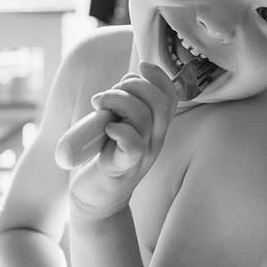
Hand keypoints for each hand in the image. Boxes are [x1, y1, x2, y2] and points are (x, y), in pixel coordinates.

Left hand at [67, 62, 177, 218]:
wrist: (96, 199)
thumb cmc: (105, 157)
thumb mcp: (121, 126)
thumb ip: (127, 107)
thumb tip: (125, 82)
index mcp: (156, 128)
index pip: (170, 97)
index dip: (159, 77)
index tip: (140, 68)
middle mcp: (155, 140)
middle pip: (159, 102)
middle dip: (133, 86)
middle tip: (109, 94)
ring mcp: (142, 155)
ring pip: (143, 116)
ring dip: (117, 101)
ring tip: (99, 105)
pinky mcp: (124, 168)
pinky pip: (132, 144)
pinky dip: (119, 130)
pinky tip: (107, 129)